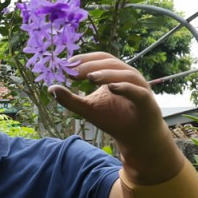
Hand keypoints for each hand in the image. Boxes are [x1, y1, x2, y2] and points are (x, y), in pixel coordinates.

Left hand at [50, 52, 184, 182]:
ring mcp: (139, 88)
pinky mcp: (146, 102)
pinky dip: (124, 88)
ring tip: (89, 77)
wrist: (136, 138)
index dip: (84, 59)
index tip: (67, 64)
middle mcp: (128, 77)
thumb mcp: (88, 109)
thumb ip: (71, 99)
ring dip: (107, 74)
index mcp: (115, 74)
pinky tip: (110, 88)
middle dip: (91, 65)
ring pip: (125, 74)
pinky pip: (136, 92)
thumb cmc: (113, 119)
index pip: (100, 59)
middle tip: (74, 70)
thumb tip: (51, 88)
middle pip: (111, 63)